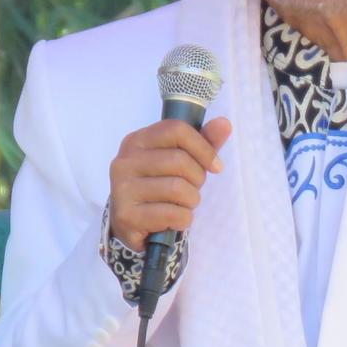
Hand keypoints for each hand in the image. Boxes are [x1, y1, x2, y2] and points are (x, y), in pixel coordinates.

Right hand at [107, 117, 233, 250]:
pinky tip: (174, 219)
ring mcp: (122, 188)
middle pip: (179, 160)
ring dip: (191, 200)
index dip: (203, 148)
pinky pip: (172, 213)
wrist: (130, 222)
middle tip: (192, 188)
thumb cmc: (160, 186)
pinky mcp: (127, 215)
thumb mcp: (181, 160)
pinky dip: (183, 219)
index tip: (215, 165)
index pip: (176, 130)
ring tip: (182, 204)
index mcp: (138, 140)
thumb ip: (203, 142)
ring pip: (177, 188)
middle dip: (197, 178)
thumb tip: (224, 123)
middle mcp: (125, 161)